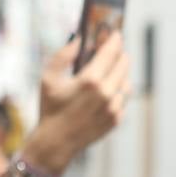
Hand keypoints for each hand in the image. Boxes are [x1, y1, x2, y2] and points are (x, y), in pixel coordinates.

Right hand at [20, 31, 130, 171]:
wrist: (56, 143)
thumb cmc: (50, 108)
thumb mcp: (48, 78)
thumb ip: (63, 54)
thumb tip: (78, 37)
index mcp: (90, 80)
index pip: (111, 51)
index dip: (115, 39)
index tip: (116, 33)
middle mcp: (106, 93)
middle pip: (124, 64)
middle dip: (119, 54)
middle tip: (113, 50)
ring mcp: (114, 108)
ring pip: (127, 81)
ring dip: (120, 73)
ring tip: (108, 72)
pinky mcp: (116, 119)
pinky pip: (123, 98)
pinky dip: (117, 92)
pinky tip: (105, 92)